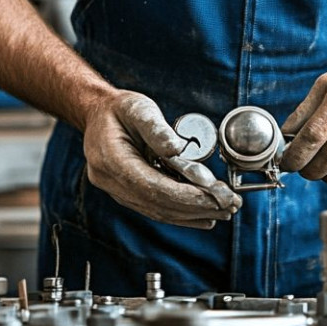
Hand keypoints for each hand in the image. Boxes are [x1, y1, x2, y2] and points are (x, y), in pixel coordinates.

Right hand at [83, 91, 242, 228]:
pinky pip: (155, 209)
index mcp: (110, 159)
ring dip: (193, 214)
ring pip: (157, 211)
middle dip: (196, 207)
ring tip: (224, 212)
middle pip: (157, 203)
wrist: (97, 115)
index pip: (152, 186)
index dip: (185, 195)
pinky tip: (204, 217)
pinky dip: (181, 214)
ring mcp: (116, 191)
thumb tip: (177, 149)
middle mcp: (109, 181)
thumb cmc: (118, 109)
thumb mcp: (137, 108)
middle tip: (229, 205)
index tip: (215, 196)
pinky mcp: (126, 194)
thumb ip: (156, 129)